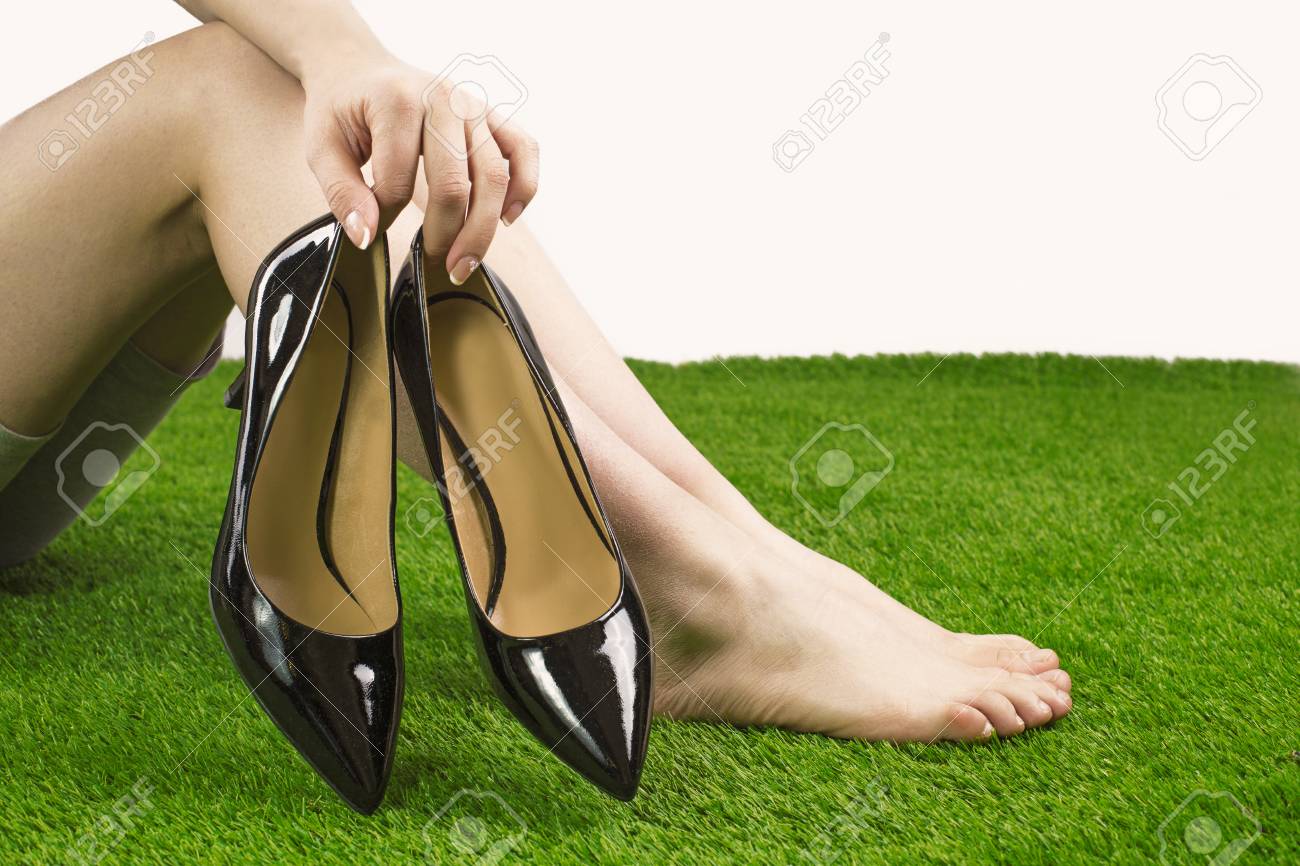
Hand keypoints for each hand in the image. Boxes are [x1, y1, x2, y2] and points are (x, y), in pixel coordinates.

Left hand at [301, 52, 538, 282]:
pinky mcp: (491, 113)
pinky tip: (507, 217)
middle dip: (447, 236)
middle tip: (439, 268)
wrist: (358, 66)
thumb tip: (367, 237)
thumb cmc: (342, 107)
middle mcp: (443, 98)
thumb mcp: (321, 147)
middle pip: (456, 184)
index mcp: (398, 101)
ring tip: (467, 262)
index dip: (385, 217)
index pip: (399, 181)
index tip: (374, 226)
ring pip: (495, 175)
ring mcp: (473, 104)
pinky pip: (524, 149)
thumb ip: (342, 193)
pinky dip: (524, 186)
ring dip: (484, 228)